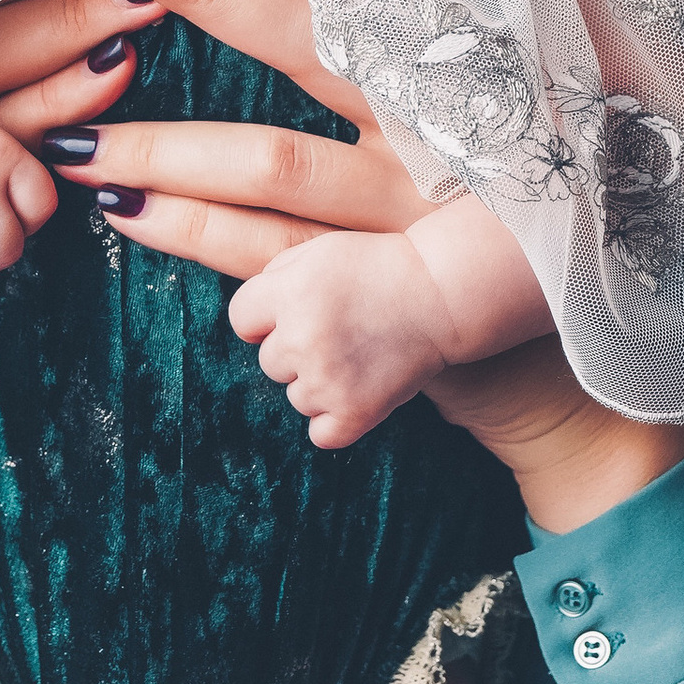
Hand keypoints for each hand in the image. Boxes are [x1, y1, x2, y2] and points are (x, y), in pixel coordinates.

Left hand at [53, 0, 683, 533]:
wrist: (561, 336)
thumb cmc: (518, 184)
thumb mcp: (499, 82)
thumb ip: (412, 7)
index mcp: (463, 69)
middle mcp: (436, 134)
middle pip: (311, 53)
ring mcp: (406, 217)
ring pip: (272, 171)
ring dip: (167, 148)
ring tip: (80, 132)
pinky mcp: (379, 290)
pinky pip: (268, 259)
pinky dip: (192, 232)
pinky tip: (126, 211)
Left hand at [228, 233, 452, 449]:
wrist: (442, 295)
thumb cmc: (380, 267)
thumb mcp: (321, 251)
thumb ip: (274, 276)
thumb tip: (250, 316)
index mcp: (288, 294)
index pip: (241, 320)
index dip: (265, 316)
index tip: (295, 312)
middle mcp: (302, 338)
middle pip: (269, 361)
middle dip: (295, 349)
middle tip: (339, 331)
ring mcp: (327, 380)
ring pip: (296, 397)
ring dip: (318, 383)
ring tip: (356, 356)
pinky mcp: (355, 413)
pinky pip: (320, 433)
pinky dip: (335, 419)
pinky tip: (356, 392)